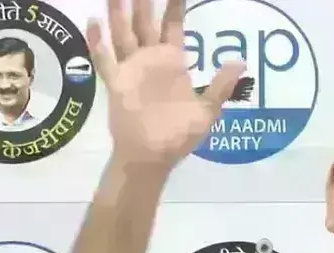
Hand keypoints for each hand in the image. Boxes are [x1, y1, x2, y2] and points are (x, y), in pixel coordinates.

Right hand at [88, 0, 244, 168]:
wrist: (154, 157)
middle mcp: (150, 60)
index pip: (173, 26)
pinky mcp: (116, 83)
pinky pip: (104, 59)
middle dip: (143, 2)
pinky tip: (92, 21)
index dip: (173, 6)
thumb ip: (221, 85)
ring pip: (122, 33)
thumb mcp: (208, 110)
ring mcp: (131, 70)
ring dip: (118, 13)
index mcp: (172, 62)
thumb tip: (241, 62)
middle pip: (144, 23)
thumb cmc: (181, 136)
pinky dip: (97, 42)